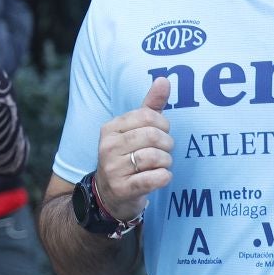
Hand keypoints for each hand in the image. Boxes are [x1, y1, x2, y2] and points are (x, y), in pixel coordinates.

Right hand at [95, 77, 173, 220]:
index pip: (147, 116)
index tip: (161, 133)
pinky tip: (159, 178)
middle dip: (166, 145)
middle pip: (154, 136)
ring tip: (159, 166)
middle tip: (163, 152)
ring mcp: (113, 169)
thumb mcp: (135, 130)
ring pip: (156, 158)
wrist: (108, 195)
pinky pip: (155, 178)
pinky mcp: (122, 189)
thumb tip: (164, 79)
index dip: (163, 124)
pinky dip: (164, 178)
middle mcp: (107, 147)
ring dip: (166, 162)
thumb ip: (150, 106)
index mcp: (110, 129)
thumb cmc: (127, 157)